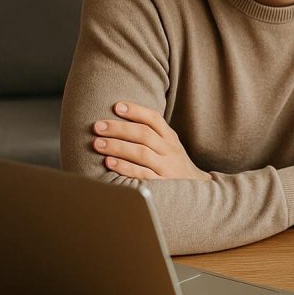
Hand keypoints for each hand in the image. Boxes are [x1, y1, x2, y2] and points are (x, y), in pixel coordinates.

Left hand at [92, 101, 209, 179]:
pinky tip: (109, 163)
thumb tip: (119, 117)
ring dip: (118, 147)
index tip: (116, 106)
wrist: (195, 188)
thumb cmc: (172, 163)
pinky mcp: (161, 184)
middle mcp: (169, 150)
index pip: (154, 119)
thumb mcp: (168, 144)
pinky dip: (125, 167)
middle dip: (119, 129)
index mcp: (170, 137)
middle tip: (97, 126)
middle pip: (144, 134)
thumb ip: (151, 133)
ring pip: (142, 153)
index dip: (136, 111)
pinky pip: (142, 174)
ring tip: (98, 143)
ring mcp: (166, 167)